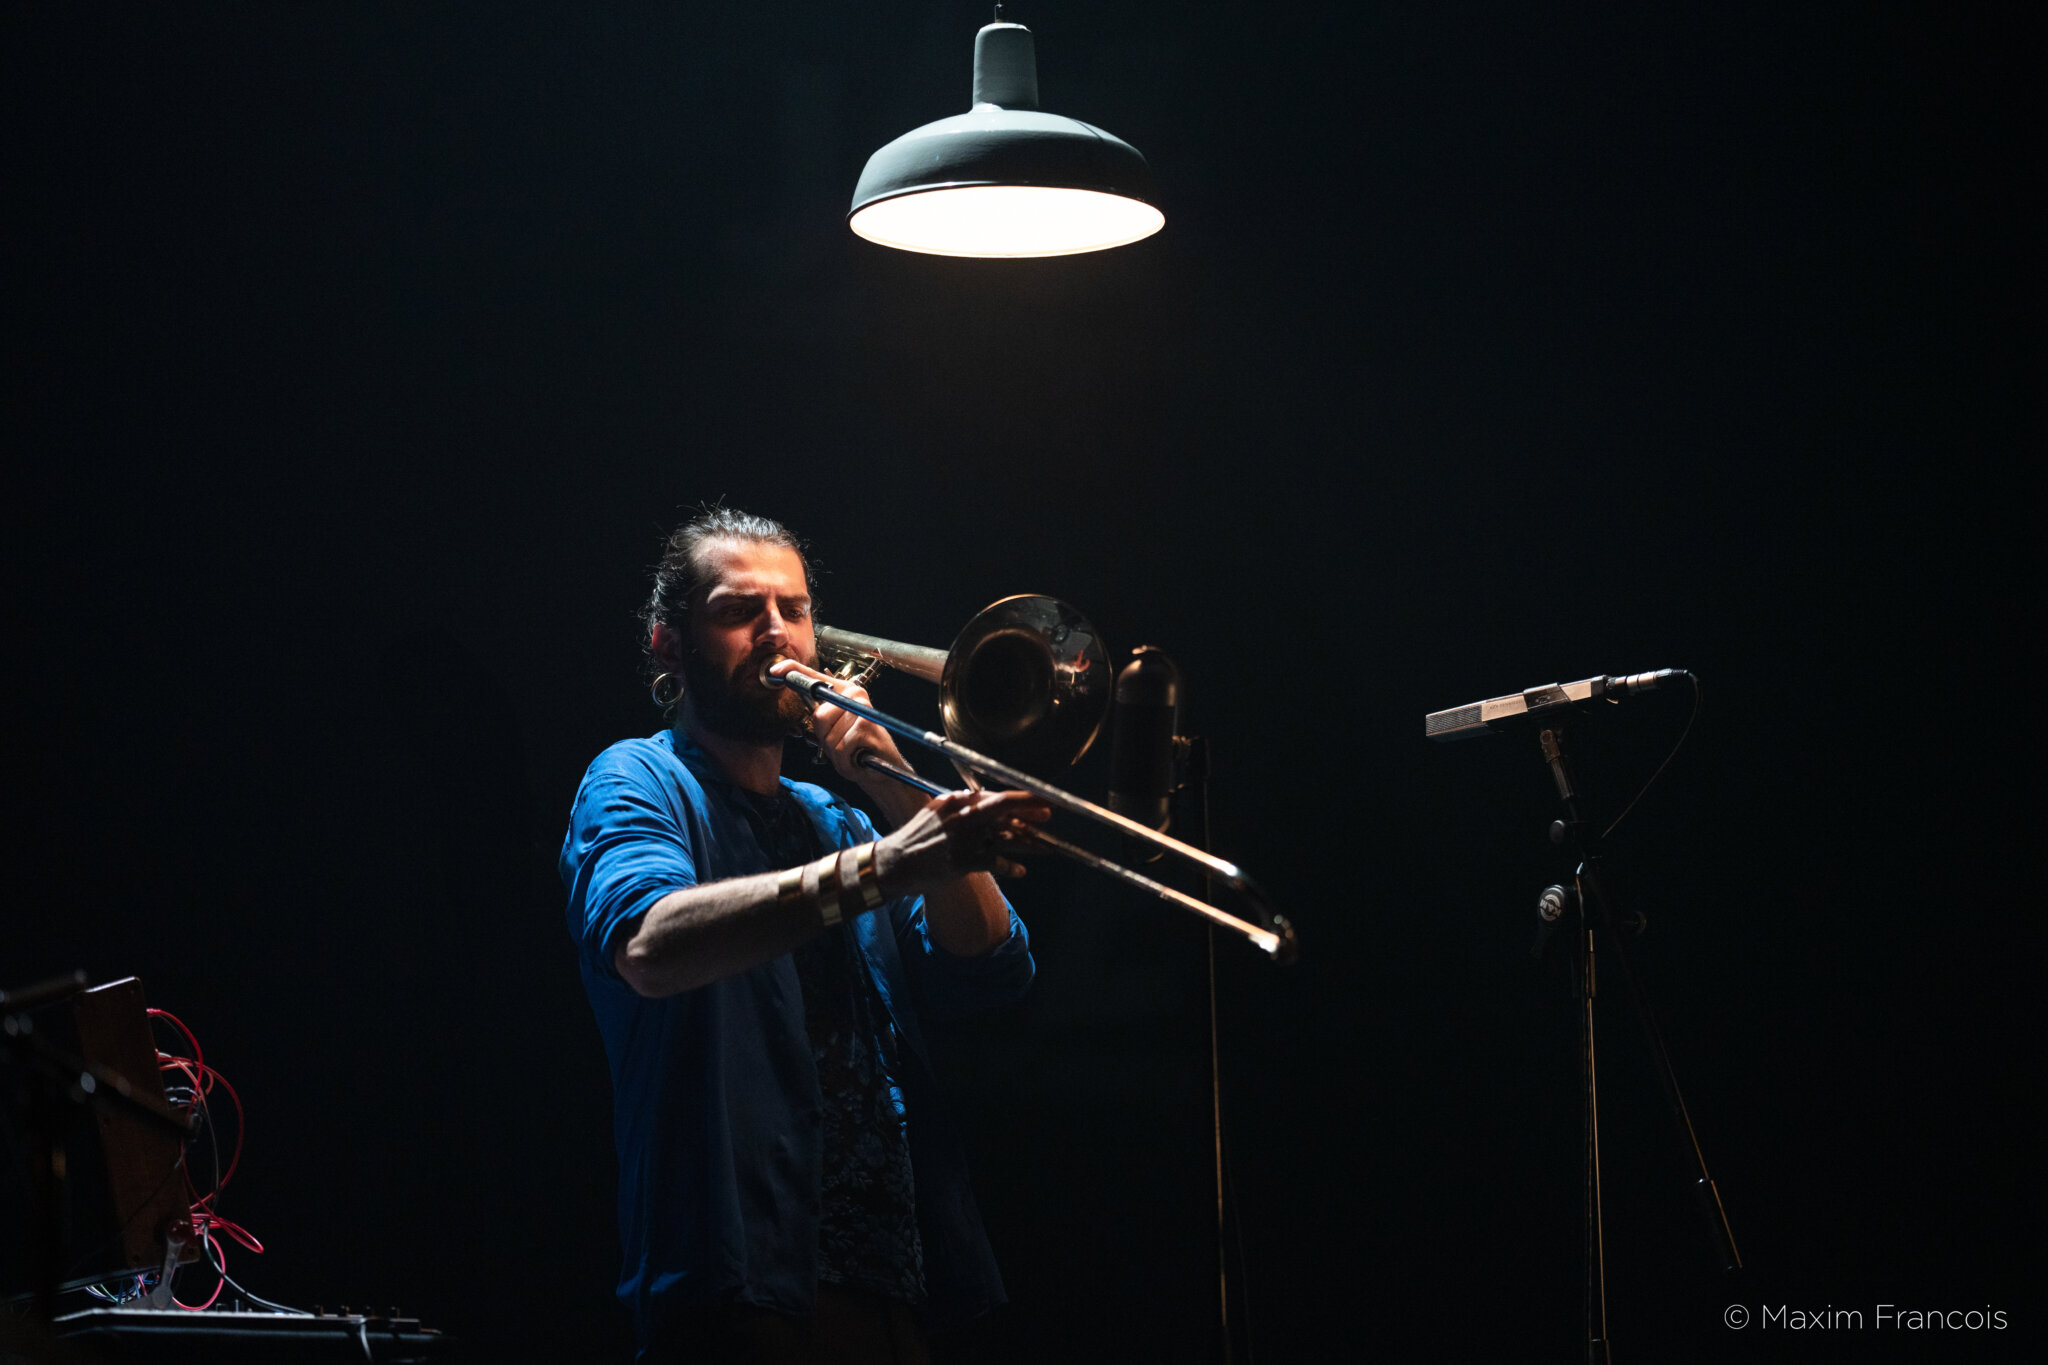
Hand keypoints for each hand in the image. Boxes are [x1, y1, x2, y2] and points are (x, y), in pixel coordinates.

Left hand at [768, 659, 908, 786]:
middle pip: (819, 715)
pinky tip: (857, 758)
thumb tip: (799, 699)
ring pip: (829, 735)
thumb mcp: (832, 731)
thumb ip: (820, 716)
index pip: (814, 676)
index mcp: (843, 691)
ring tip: (851, 752)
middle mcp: (854, 694)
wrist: (880, 770)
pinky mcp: (867, 725)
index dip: (793, 671)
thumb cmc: (855, 750)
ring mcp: (862, 708)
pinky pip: (841, 747)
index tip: (775, 671)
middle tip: (842, 745)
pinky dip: (845, 761)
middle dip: (825, 738)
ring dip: (836, 753)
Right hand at [873, 789, 1052, 895]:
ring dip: (1029, 842)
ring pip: (1005, 837)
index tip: (1038, 797)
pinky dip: (1011, 866)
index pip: (993, 795)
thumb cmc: (916, 839)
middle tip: (1048, 815)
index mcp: (954, 801)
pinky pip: (995, 862)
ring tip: (1046, 847)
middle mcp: (960, 815)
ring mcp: (962, 838)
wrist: (894, 863)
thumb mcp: (936, 813)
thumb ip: (961, 807)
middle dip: (1029, 810)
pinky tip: (1021, 871)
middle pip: (1003, 808)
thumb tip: (989, 804)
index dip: (1019, 797)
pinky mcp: (962, 861)